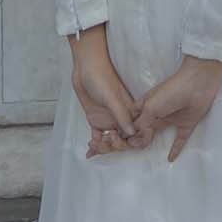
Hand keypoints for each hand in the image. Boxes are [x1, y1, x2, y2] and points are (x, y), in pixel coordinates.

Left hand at [69, 28, 141, 156]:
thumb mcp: (112, 97)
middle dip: (116, 145)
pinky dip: (95, 146)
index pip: (137, 131)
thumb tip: (132, 133)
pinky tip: (89, 153)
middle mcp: (121, 117)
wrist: (85, 68)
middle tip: (106, 142)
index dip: (134, 140)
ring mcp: (108, 119)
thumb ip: (122, 115)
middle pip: (123, 139)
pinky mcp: (96, 119)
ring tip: (94, 146)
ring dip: (104, 147)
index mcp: (129, 111)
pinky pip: (98, 136)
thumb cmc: (101, 78)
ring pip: (110, 140)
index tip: (126, 144)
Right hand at [131, 56, 221, 162]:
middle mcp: (158, 112)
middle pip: (144, 127)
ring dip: (150, 142)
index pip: (133, 119)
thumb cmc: (172, 91)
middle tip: (129, 147)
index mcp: (147, 105)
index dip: (126, 128)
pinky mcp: (187, 123)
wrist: (198, 83)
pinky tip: (170, 159)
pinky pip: (180, 139)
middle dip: (136, 136)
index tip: (120, 139)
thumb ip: (142, 124)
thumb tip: (133, 137)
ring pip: (159, 133)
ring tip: (142, 152)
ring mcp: (172, 118)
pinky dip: (175, 149)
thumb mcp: (151, 107)